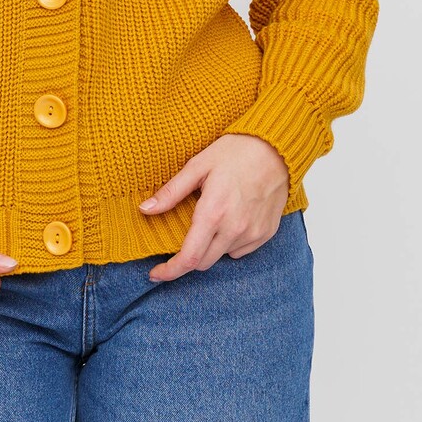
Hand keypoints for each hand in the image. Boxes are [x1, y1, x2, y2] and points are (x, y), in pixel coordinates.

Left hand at [139, 134, 289, 280]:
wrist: (276, 148)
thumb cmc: (235, 151)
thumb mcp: (197, 165)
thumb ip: (171, 192)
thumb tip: (145, 209)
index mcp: (213, 213)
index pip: (188, 258)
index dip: (169, 271)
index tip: (155, 274)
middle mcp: (234, 229)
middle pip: (203, 262)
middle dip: (186, 258)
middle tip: (178, 241)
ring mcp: (252, 234)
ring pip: (221, 256)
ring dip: (208, 247)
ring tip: (209, 218)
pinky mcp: (266, 234)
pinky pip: (240, 250)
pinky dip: (228, 242)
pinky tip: (228, 219)